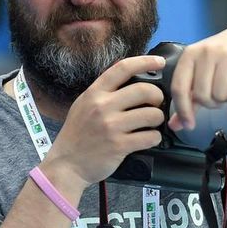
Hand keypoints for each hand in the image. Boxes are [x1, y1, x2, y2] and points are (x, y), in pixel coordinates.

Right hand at [47, 55, 166, 185]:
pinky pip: (150, 137)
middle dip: (158, 96)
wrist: (66, 165)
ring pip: (152, 114)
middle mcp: (102, 106)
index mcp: (94, 93)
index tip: (159, 62)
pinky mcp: (119, 146)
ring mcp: (111, 126)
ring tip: (153, 123)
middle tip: (157, 103)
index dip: (145, 62)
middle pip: (144, 90)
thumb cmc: (77, 135)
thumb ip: (104, 92)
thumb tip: (131, 79)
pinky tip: (149, 138)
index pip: (123, 68)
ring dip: (158, 118)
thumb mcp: (83, 105)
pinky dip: (154, 137)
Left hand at [168, 23, 226, 130]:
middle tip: (217, 98)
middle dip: (210, 104)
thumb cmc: (224, 57)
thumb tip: (176, 125)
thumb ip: (189, 99)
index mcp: (190, 54)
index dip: (183, 110)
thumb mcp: (202, 72)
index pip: (179, 87)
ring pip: (220, 94)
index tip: (189, 125)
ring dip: (225, 102)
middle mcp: (207, 52)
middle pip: (202, 95)